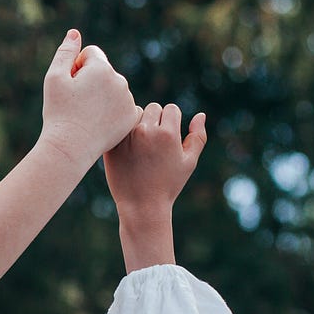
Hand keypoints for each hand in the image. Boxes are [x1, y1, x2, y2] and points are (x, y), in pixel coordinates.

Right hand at [40, 29, 138, 161]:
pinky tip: (100, 122)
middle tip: (76, 103)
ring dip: (102, 96)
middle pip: (104, 71)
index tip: (70, 86)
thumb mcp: (54, 78)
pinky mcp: (133, 118)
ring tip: (87, 114)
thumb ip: (65, 52)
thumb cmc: (58, 112)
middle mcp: (120, 80)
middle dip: (91, 81)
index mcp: (102, 68)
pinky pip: (124, 105)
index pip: (91, 54)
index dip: (76, 67)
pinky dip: (114, 111)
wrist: (71, 146)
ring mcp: (129, 100)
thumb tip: (74, 33)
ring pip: (114, 88)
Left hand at [102, 103, 206, 220]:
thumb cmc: (169, 185)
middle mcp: (146, 131)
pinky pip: (119, 125)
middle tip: (156, 141)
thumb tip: (200, 114)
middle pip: (153, 108)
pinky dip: (124, 131)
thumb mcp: (189, 162)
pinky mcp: (113, 143)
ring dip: (139, 122)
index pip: (171, 109)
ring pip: (135, 113)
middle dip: (156, 120)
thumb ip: (198, 136)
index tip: (170, 137)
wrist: (141, 205)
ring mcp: (127, 136)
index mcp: (167, 133)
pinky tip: (129, 147)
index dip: (173, 121)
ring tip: (142, 143)